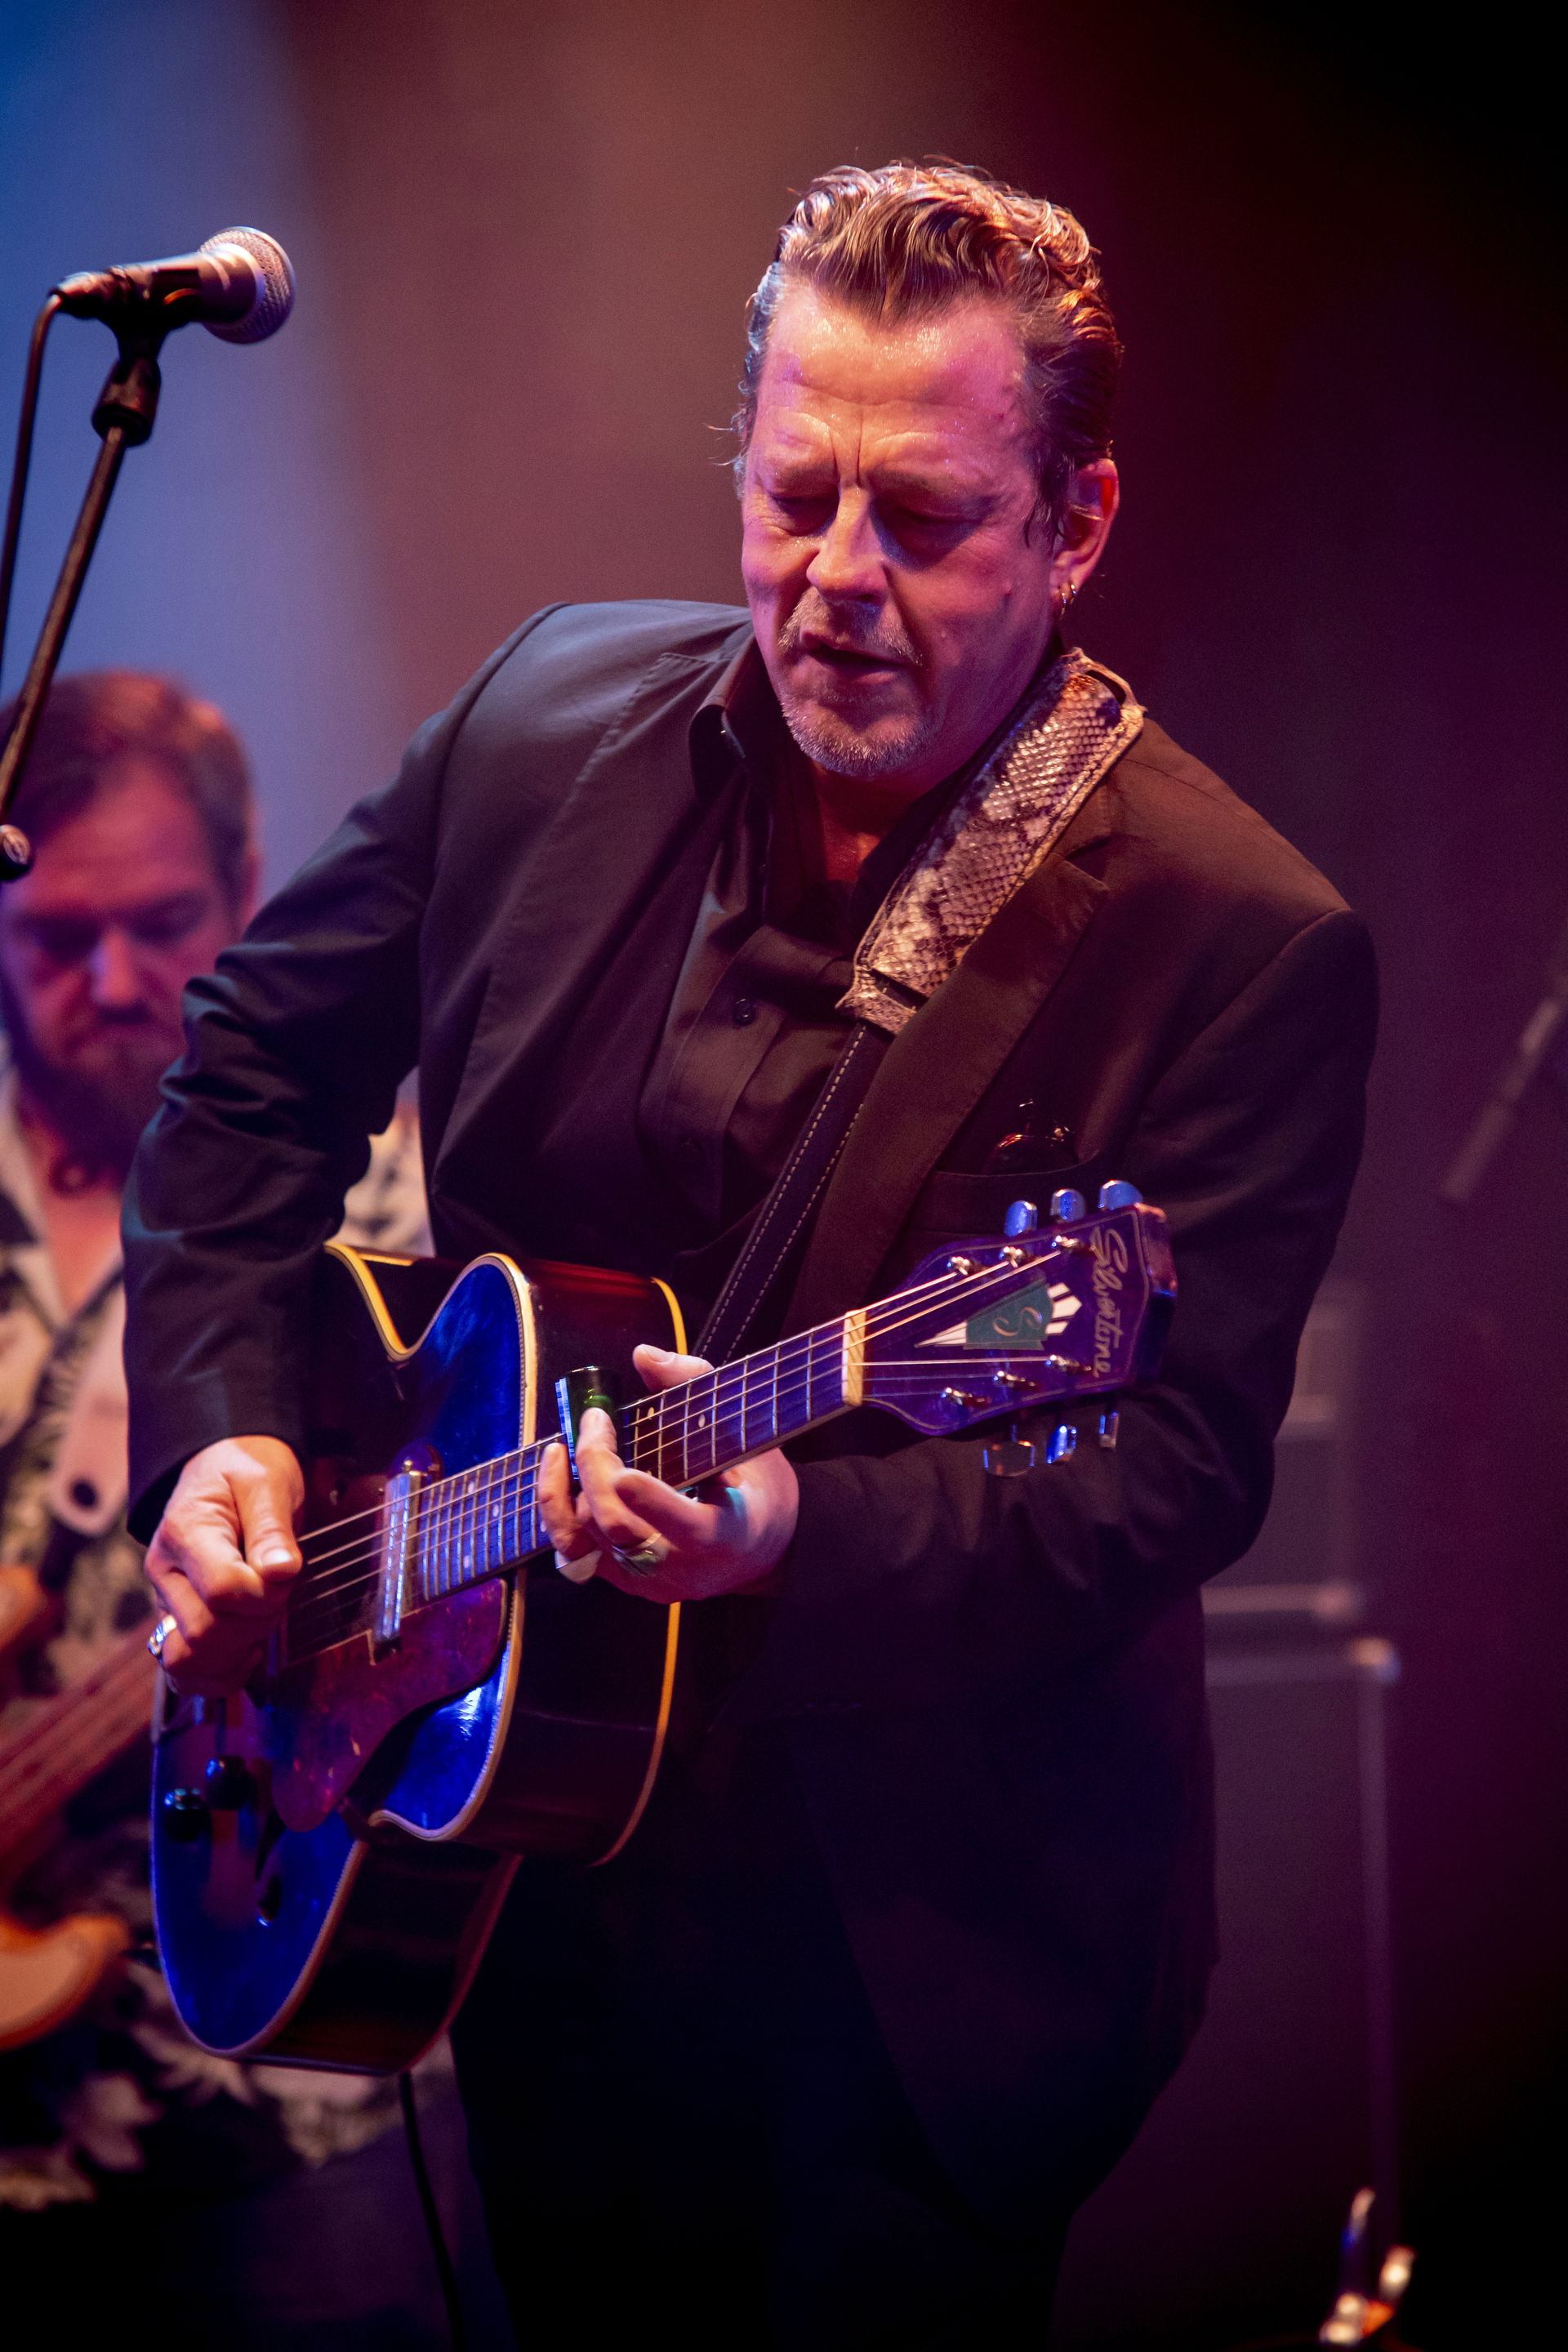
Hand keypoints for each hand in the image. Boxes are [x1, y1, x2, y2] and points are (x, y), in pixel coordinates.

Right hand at [144, 1437, 304, 1694]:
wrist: (225, 1468)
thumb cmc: (248, 1471)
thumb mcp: (268, 1482)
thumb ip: (273, 1529)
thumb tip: (280, 1573)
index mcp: (184, 1532)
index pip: (220, 1589)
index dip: (263, 1594)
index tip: (286, 1573)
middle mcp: (165, 1572)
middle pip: (204, 1632)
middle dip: (256, 1621)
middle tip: (279, 1593)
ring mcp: (167, 1602)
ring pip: (188, 1661)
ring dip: (238, 1650)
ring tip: (262, 1618)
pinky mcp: (177, 1622)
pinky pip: (186, 1674)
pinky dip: (221, 1674)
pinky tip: (250, 1649)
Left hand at [536, 1345, 797, 1602]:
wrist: (758, 1550)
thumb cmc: (754, 1485)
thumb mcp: (747, 1434)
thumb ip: (697, 1387)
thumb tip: (644, 1356)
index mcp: (727, 1533)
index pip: (688, 1527)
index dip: (653, 1504)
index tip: (625, 1474)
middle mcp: (683, 1566)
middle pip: (621, 1528)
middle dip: (596, 1470)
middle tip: (596, 1422)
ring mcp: (648, 1580)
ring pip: (588, 1542)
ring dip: (565, 1489)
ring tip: (564, 1446)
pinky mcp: (622, 1581)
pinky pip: (574, 1552)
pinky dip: (559, 1510)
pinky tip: (560, 1473)